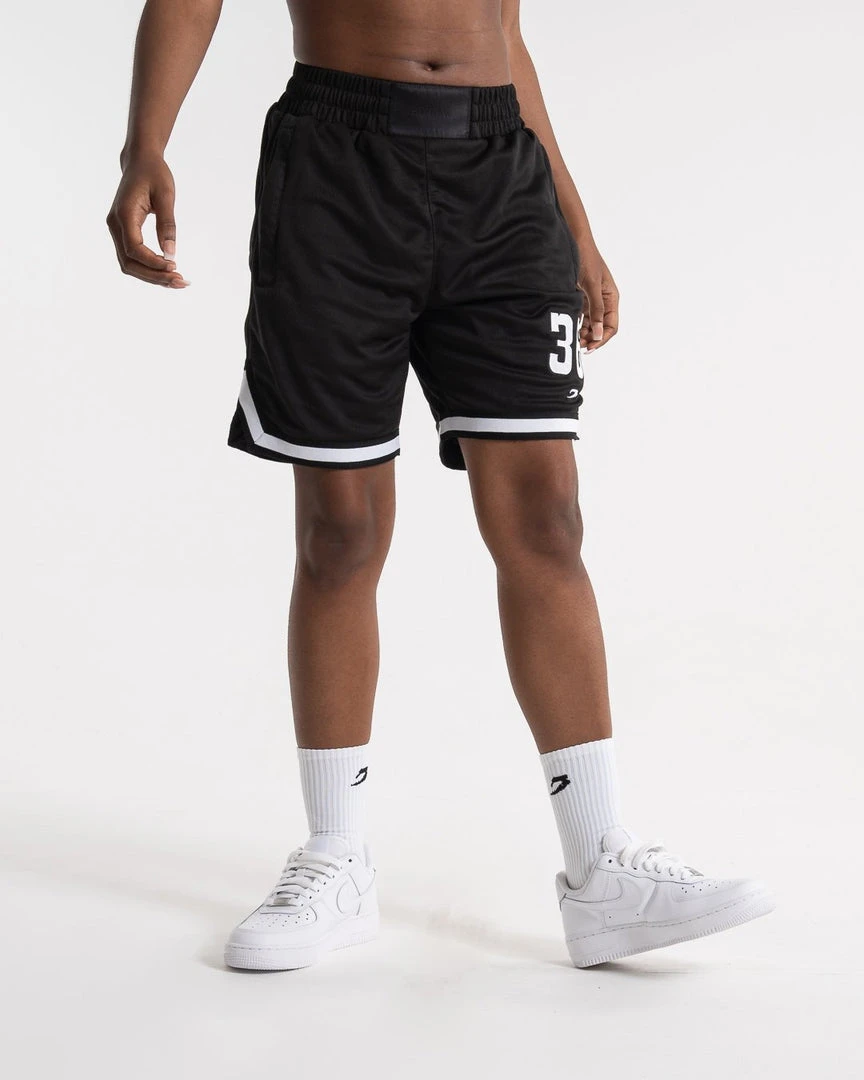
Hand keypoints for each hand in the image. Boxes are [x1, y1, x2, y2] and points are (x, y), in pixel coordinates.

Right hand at [106, 154, 188, 287]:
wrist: (140, 161)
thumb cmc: (154, 173)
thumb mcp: (166, 195)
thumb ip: (167, 224)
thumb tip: (171, 253)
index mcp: (124, 214)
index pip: (134, 248)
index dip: (153, 262)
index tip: (175, 266)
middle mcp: (115, 224)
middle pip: (129, 262)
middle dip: (154, 276)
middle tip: (181, 282)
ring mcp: (117, 230)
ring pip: (129, 263)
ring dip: (152, 276)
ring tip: (177, 281)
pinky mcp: (123, 232)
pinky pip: (132, 257)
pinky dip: (149, 268)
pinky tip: (168, 272)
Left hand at [577, 240, 617, 350]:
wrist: (573, 241)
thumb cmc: (586, 259)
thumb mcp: (592, 286)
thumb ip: (596, 310)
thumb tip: (599, 334)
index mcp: (611, 298)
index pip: (611, 326)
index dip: (601, 339)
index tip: (589, 347)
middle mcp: (604, 301)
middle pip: (601, 328)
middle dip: (591, 338)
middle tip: (578, 346)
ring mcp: (592, 300)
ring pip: (590, 324)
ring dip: (583, 333)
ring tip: (573, 340)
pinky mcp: (581, 297)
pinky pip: (581, 316)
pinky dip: (576, 324)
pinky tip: (569, 328)